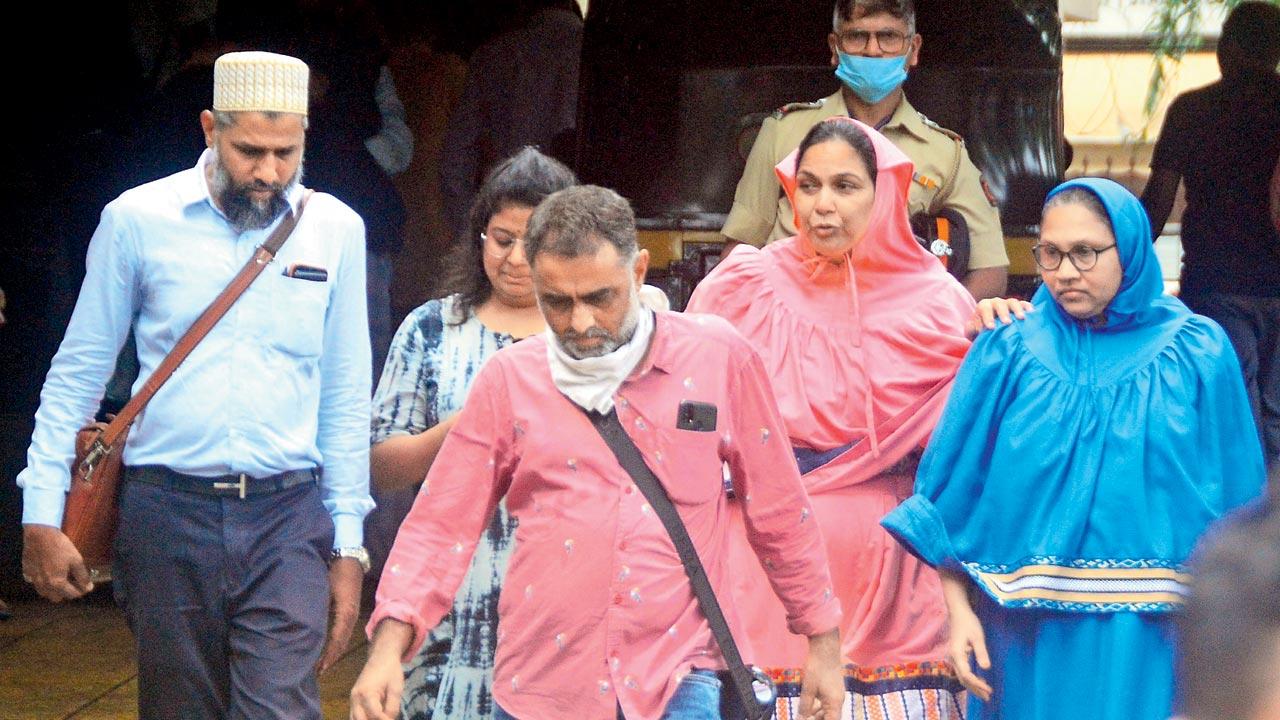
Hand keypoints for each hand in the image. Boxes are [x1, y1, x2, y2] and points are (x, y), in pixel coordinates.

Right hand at [22, 524, 92, 601]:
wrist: (39, 535)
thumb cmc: (60, 547)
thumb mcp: (76, 560)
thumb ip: (83, 576)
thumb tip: (88, 588)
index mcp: (57, 583)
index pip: (72, 595)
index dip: (81, 591)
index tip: (86, 585)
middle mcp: (44, 586)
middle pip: (57, 598)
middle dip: (66, 593)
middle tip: (73, 582)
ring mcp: (34, 580)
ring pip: (45, 593)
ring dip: (54, 590)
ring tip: (61, 579)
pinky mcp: (27, 573)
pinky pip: (36, 584)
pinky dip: (43, 582)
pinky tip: (48, 572)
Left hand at [318, 556, 362, 673]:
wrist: (349, 556)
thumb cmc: (334, 570)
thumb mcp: (322, 587)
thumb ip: (314, 606)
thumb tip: (302, 624)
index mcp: (346, 612)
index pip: (337, 639)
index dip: (329, 655)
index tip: (319, 669)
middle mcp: (351, 615)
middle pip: (342, 642)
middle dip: (331, 658)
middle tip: (317, 673)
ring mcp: (352, 613)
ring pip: (343, 638)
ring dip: (334, 652)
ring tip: (321, 665)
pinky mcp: (349, 610)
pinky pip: (343, 631)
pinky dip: (336, 643)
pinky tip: (327, 648)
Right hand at [350, 619, 413, 719]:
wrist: (381, 657)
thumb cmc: (390, 671)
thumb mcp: (396, 688)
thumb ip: (392, 707)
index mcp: (366, 693)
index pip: (375, 715)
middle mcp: (355, 698)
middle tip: (386, 719)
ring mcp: (352, 700)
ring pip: (354, 719)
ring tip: (379, 718)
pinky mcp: (353, 700)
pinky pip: (354, 715)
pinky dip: (362, 719)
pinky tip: (373, 717)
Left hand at [797, 628, 843, 719]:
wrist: (825, 649)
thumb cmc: (817, 668)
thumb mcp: (808, 689)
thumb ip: (805, 706)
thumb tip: (800, 718)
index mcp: (835, 704)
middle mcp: (839, 701)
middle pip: (830, 718)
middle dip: (818, 719)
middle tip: (804, 717)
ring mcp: (837, 695)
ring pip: (828, 711)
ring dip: (818, 715)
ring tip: (805, 714)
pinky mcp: (834, 689)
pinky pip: (828, 703)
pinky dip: (819, 707)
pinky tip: (809, 706)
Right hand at [946, 602, 992, 701]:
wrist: (958, 612)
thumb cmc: (968, 623)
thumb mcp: (977, 637)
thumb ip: (981, 652)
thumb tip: (986, 668)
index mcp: (957, 654)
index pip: (967, 675)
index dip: (977, 684)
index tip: (988, 689)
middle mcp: (953, 658)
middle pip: (963, 679)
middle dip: (975, 689)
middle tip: (988, 697)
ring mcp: (953, 657)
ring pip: (962, 676)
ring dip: (973, 686)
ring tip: (984, 693)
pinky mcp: (956, 655)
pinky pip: (962, 671)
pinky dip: (970, 679)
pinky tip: (979, 681)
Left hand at [965, 297, 1032, 338]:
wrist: (993, 332)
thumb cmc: (982, 333)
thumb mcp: (973, 333)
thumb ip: (970, 330)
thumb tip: (973, 327)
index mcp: (983, 307)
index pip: (984, 309)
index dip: (987, 317)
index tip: (991, 327)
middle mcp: (996, 303)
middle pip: (999, 304)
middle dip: (1003, 313)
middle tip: (1007, 323)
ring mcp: (1008, 303)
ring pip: (1013, 302)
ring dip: (1017, 309)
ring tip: (1021, 318)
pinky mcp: (1020, 306)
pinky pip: (1024, 304)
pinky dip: (1027, 307)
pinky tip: (1032, 313)